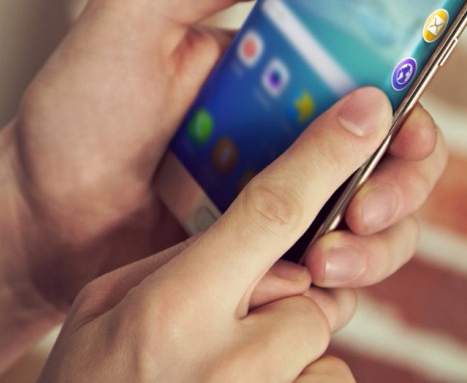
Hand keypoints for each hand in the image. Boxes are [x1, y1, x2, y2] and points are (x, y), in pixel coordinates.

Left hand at [10, 0, 444, 308]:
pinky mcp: (264, 245)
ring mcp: (277, 185)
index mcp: (268, 60)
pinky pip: (334, 254)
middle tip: (379, 184)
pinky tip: (315, 270)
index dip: (405, 69)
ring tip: (344, 238)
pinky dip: (349, 265)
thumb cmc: (74, 108)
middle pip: (390, 133)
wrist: (36, 213)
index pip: (366, 54)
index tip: (407, 88)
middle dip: (410, 161)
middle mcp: (285, 121)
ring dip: (388, 218)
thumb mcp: (131, 16)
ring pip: (378, 199)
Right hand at [38, 88, 389, 381]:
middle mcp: (234, 360)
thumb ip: (171, 268)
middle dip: (282, 294)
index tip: (367, 110)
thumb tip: (233, 246)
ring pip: (320, 343)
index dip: (325, 154)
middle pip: (308, 290)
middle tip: (219, 321)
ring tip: (216, 373)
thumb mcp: (99, 310)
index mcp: (176, 309)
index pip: (271, 213)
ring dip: (285, 349)